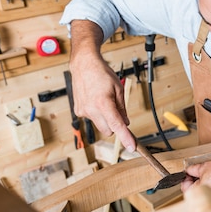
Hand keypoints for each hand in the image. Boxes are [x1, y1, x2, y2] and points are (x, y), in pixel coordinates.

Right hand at [69, 20, 135, 150]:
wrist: (83, 65)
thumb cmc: (101, 73)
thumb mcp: (118, 88)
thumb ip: (122, 108)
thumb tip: (125, 123)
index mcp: (103, 103)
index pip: (116, 125)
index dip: (125, 137)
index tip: (132, 146)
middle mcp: (91, 109)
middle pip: (109, 130)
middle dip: (115, 124)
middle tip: (116, 109)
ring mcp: (83, 111)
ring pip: (100, 125)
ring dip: (105, 118)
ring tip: (103, 100)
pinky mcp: (78, 111)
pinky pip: (92, 118)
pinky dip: (96, 113)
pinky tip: (94, 99)